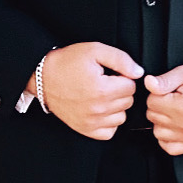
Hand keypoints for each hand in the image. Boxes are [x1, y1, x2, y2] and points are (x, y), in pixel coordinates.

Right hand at [26, 43, 142, 140]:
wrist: (43, 78)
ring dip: (116, 106)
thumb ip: (121, 59)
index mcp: (102, 90)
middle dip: (120, 90)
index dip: (123, 77)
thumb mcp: (95, 51)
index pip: (132, 86)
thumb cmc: (67, 63)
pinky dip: (108, 122)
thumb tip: (139, 73)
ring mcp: (91, 122)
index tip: (111, 74)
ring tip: (102, 95)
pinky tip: (100, 109)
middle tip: (105, 82)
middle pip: (128, 102)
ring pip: (121, 117)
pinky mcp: (85, 130)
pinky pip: (110, 131)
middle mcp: (98, 109)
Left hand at [143, 63, 182, 155]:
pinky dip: (167, 138)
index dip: (157, 93)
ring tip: (174, 111)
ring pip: (157, 132)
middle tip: (173, 99)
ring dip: (161, 122)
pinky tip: (174, 125)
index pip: (151, 101)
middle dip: (159, 106)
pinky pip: (168, 147)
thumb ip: (165, 80)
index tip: (169, 90)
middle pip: (152, 116)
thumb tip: (148, 83)